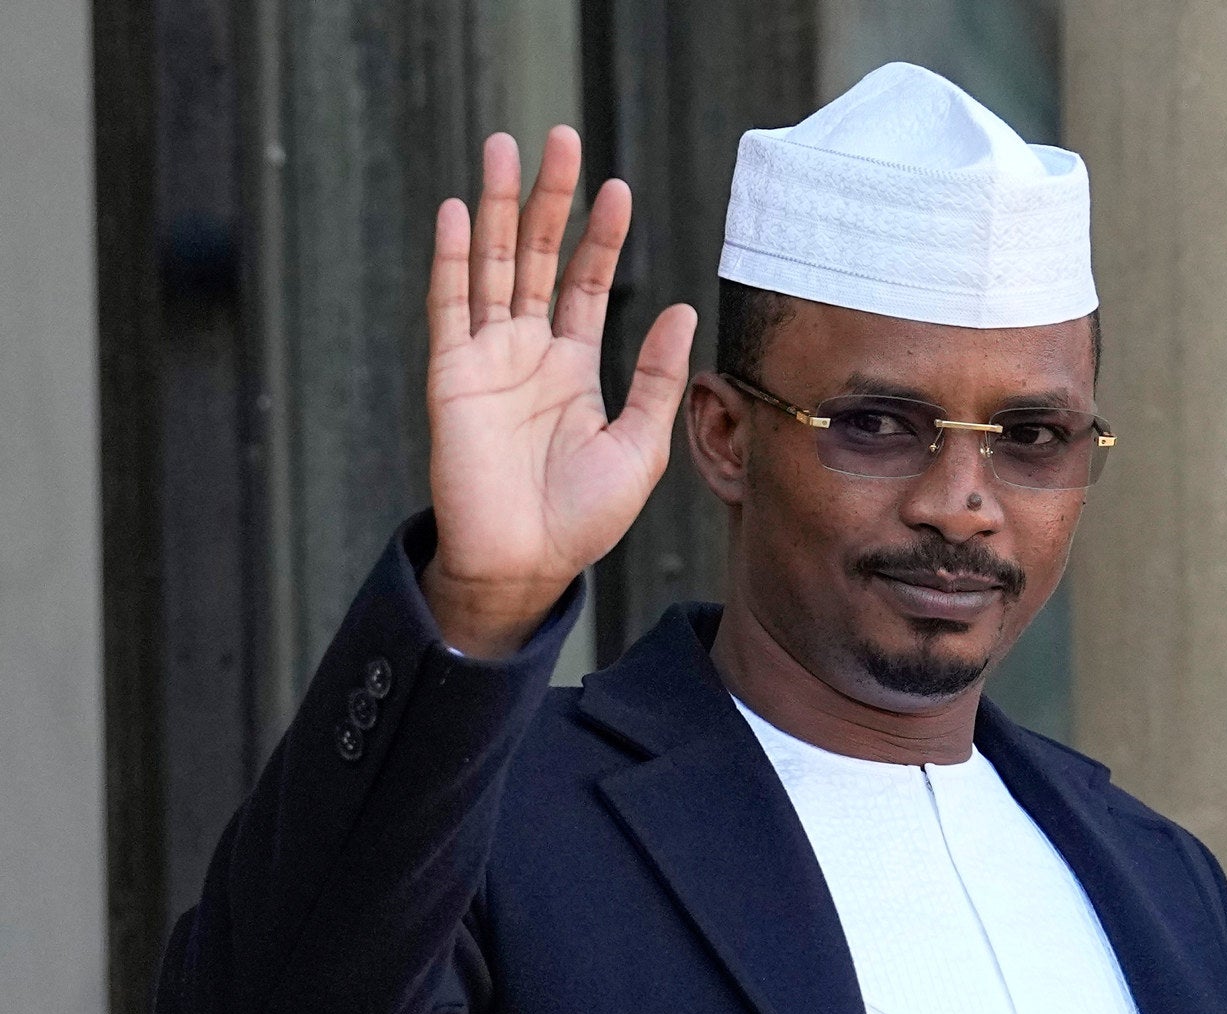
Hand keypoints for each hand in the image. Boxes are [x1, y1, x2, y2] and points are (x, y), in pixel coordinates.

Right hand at [421, 127, 695, 657]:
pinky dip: (455, 259)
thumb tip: (679, 308)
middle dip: (550, 199)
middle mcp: (527, 353)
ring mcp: (487, 359)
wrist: (526, 566)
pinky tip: (463, 211)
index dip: (600, 237)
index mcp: (572, 368)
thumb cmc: (582, 519)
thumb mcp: (640, 445)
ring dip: (500, 208)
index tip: (618, 189)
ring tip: (507, 148)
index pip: (585, 283)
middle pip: (538, 258)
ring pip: (493, 266)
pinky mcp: (452, 376)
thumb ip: (656, 377)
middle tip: (561, 138)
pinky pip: (451, 306)